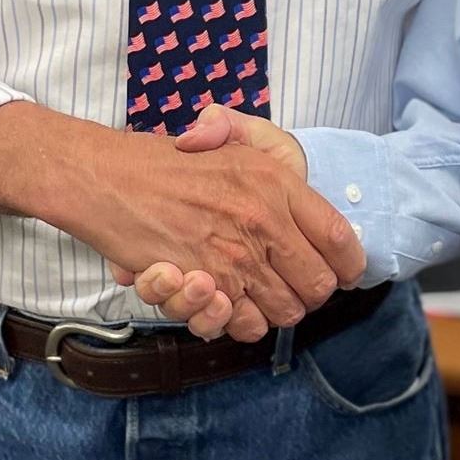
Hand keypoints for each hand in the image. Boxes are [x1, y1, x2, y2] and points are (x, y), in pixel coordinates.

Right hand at [69, 119, 357, 334]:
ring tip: (254, 292)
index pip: (339, 235)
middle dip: (309, 292)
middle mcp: (262, 219)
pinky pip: (242, 324)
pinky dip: (237, 321)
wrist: (109, 179)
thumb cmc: (168, 161)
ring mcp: (234, 257)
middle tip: (291, 284)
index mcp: (276, 181)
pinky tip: (225, 301)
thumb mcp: (227, 135)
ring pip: (283, 310)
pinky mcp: (203, 285)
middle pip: (318, 285)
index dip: (350, 262)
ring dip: (273, 309)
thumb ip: (264, 142)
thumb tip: (297, 173)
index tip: (346, 271)